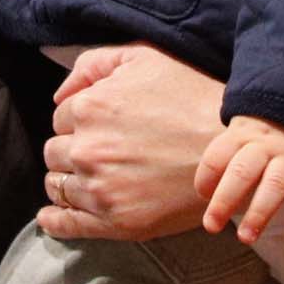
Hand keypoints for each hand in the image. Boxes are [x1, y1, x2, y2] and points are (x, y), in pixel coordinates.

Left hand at [36, 44, 230, 243]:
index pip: (61, 119)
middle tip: (99, 151)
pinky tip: (50, 216)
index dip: (80, 122)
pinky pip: (68, 224)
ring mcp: (100, 189)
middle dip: (72, 150)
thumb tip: (60, 94)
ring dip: (67, 180)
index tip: (102, 127)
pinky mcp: (115, 222)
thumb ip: (94, 64)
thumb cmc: (193, 98)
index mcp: (89, 108)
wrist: (233, 150)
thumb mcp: (145, 59)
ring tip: (88, 178)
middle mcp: (87, 149)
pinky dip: (54, 220)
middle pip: (55, 153)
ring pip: (59, 185)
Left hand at [197, 115, 283, 244]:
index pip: (217, 156)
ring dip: (259, 213)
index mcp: (241, 135)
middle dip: (224, 201)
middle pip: (242, 172)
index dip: (206, 177)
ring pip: (275, 184)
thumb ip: (227, 160)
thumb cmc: (264, 134)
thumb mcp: (243, 134)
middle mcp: (266, 144)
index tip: (203, 195)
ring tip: (246, 238)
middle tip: (211, 226)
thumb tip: (207, 195)